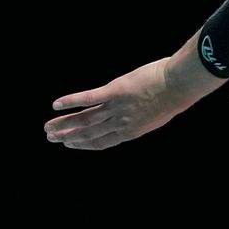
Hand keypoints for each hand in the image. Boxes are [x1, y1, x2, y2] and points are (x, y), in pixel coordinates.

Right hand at [44, 55, 208, 149]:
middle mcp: (122, 123)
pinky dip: (70, 102)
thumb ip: (142, 117)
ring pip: (84, 120)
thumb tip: (134, 114)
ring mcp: (117, 108)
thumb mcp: (158, 114)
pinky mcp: (114, 91)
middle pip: (89, 133)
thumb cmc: (175, 96)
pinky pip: (88, 98)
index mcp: (132, 131)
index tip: (70, 144)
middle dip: (68, 136)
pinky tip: (55, 105)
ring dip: (64, 124)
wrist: (181, 84)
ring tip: (48, 127)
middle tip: (51, 138)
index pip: (103, 142)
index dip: (84, 144)